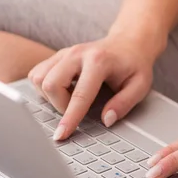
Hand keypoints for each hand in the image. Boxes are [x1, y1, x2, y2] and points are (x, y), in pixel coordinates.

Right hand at [28, 34, 155, 139]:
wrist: (129, 43)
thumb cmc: (134, 65)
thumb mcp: (140, 85)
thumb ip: (124, 104)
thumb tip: (106, 120)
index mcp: (99, 61)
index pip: (79, 95)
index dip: (70, 118)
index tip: (61, 135)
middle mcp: (77, 54)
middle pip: (50, 84)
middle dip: (59, 106)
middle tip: (78, 111)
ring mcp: (65, 52)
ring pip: (38, 78)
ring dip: (50, 97)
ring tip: (71, 99)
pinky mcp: (57, 55)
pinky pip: (37, 74)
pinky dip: (45, 88)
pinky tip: (63, 91)